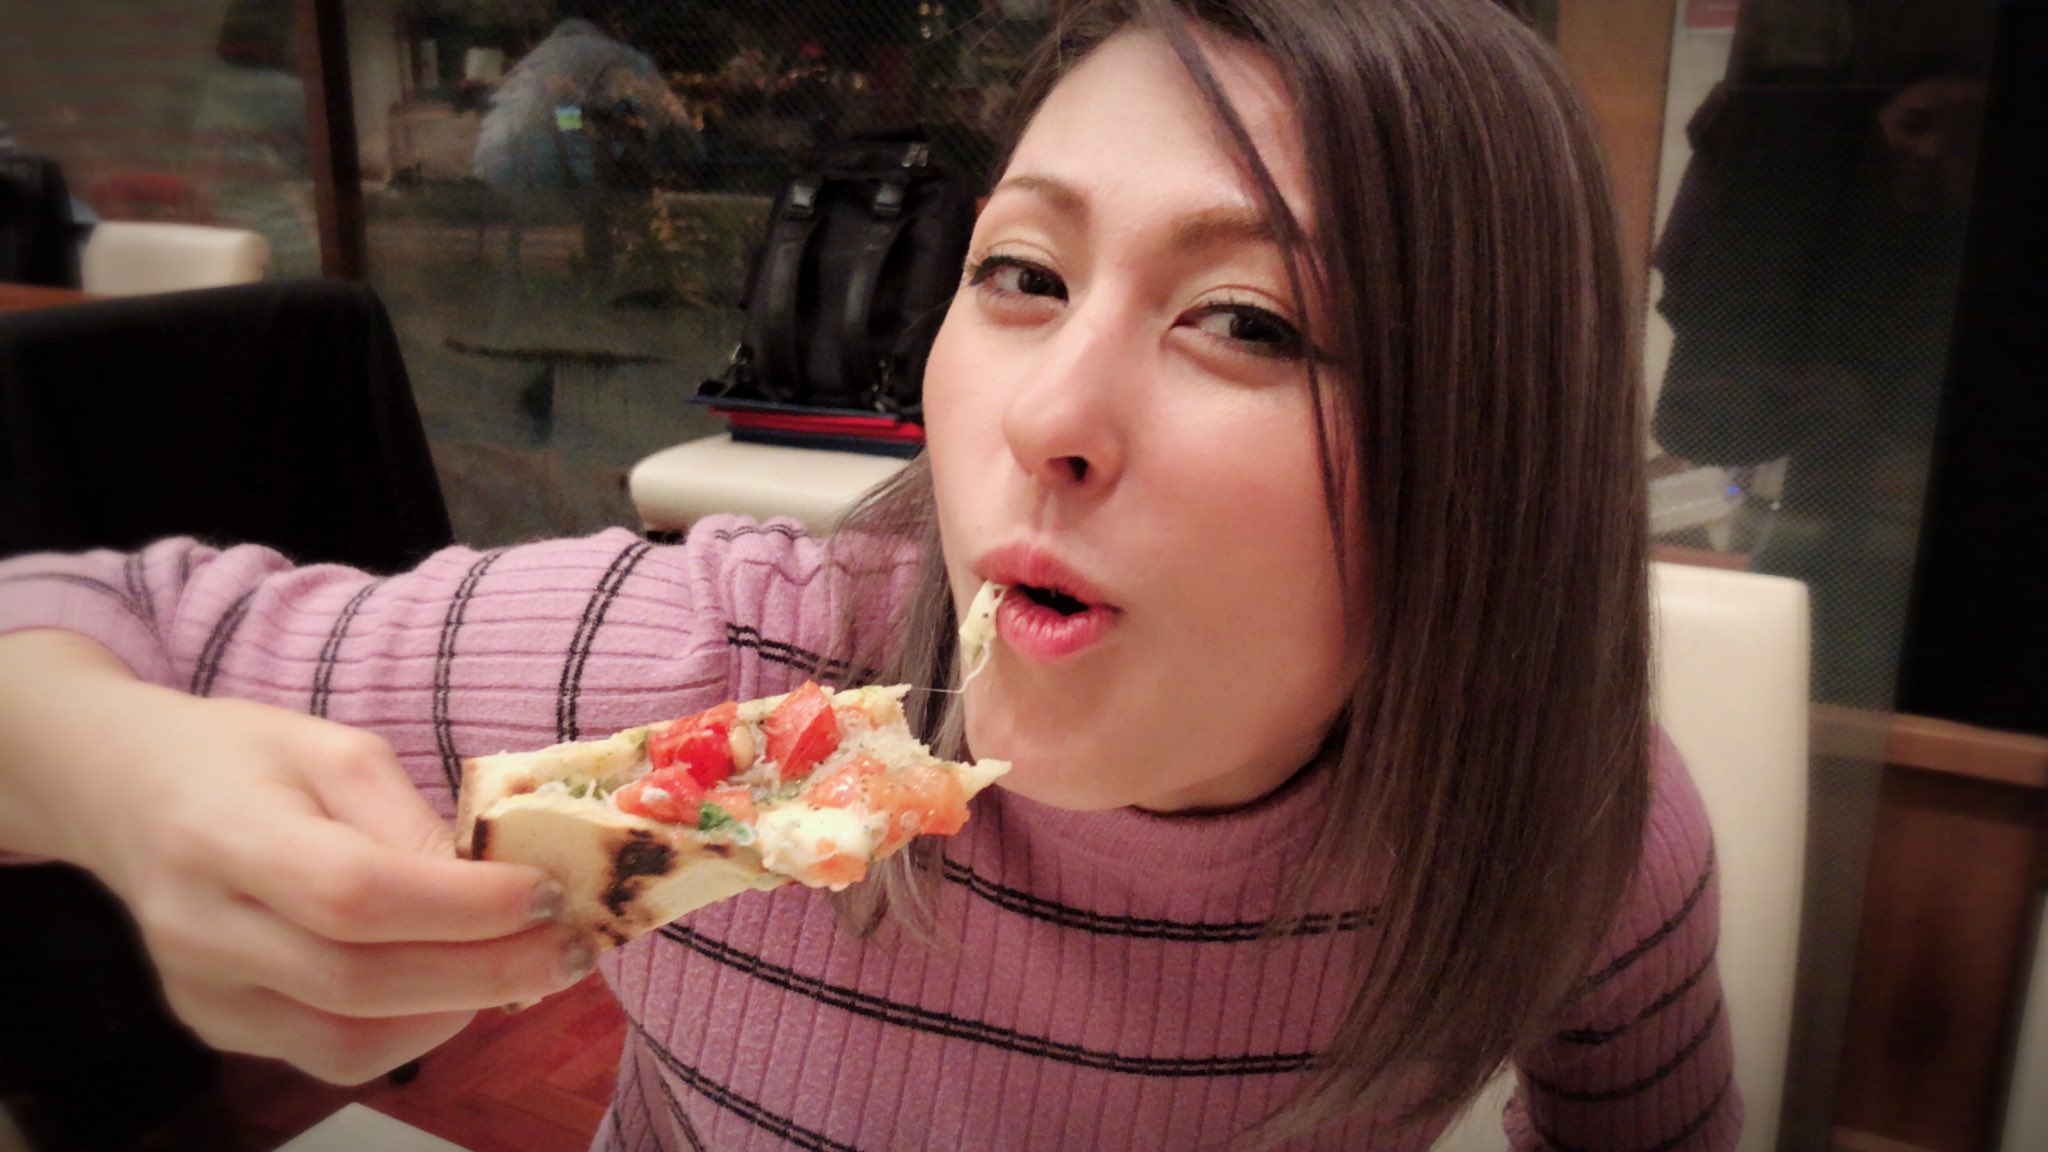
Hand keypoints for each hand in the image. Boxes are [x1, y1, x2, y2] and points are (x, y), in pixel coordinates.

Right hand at [0, 631, 593, 1083]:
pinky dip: (411, 1032)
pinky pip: (329, 1055)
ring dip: (457, 1009)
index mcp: (224, 834)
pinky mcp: (216, 1026)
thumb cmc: (245, 759)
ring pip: (347, 1040)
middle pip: (358, 980)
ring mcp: (201, 992)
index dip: (462, 906)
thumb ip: (410, 819)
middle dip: (485, 970)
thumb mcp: (334, 749)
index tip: (548, 893)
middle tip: (571, 947)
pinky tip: (455, 989)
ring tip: (523, 965)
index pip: (354, 893)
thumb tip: (498, 886)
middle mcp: (200, 927)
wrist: (128, 795)